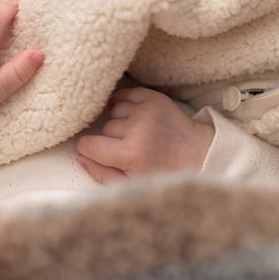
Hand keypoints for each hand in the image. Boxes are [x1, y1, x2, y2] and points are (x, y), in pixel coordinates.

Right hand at [76, 87, 213, 182]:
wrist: (197, 154)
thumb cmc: (163, 173)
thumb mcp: (131, 184)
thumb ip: (102, 173)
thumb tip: (81, 156)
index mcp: (130, 154)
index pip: (88, 145)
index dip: (89, 150)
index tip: (98, 153)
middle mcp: (138, 129)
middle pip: (103, 129)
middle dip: (110, 139)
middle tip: (128, 149)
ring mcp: (146, 111)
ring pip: (113, 112)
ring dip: (120, 122)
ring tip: (134, 133)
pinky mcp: (154, 98)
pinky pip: (124, 95)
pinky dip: (124, 104)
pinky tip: (132, 116)